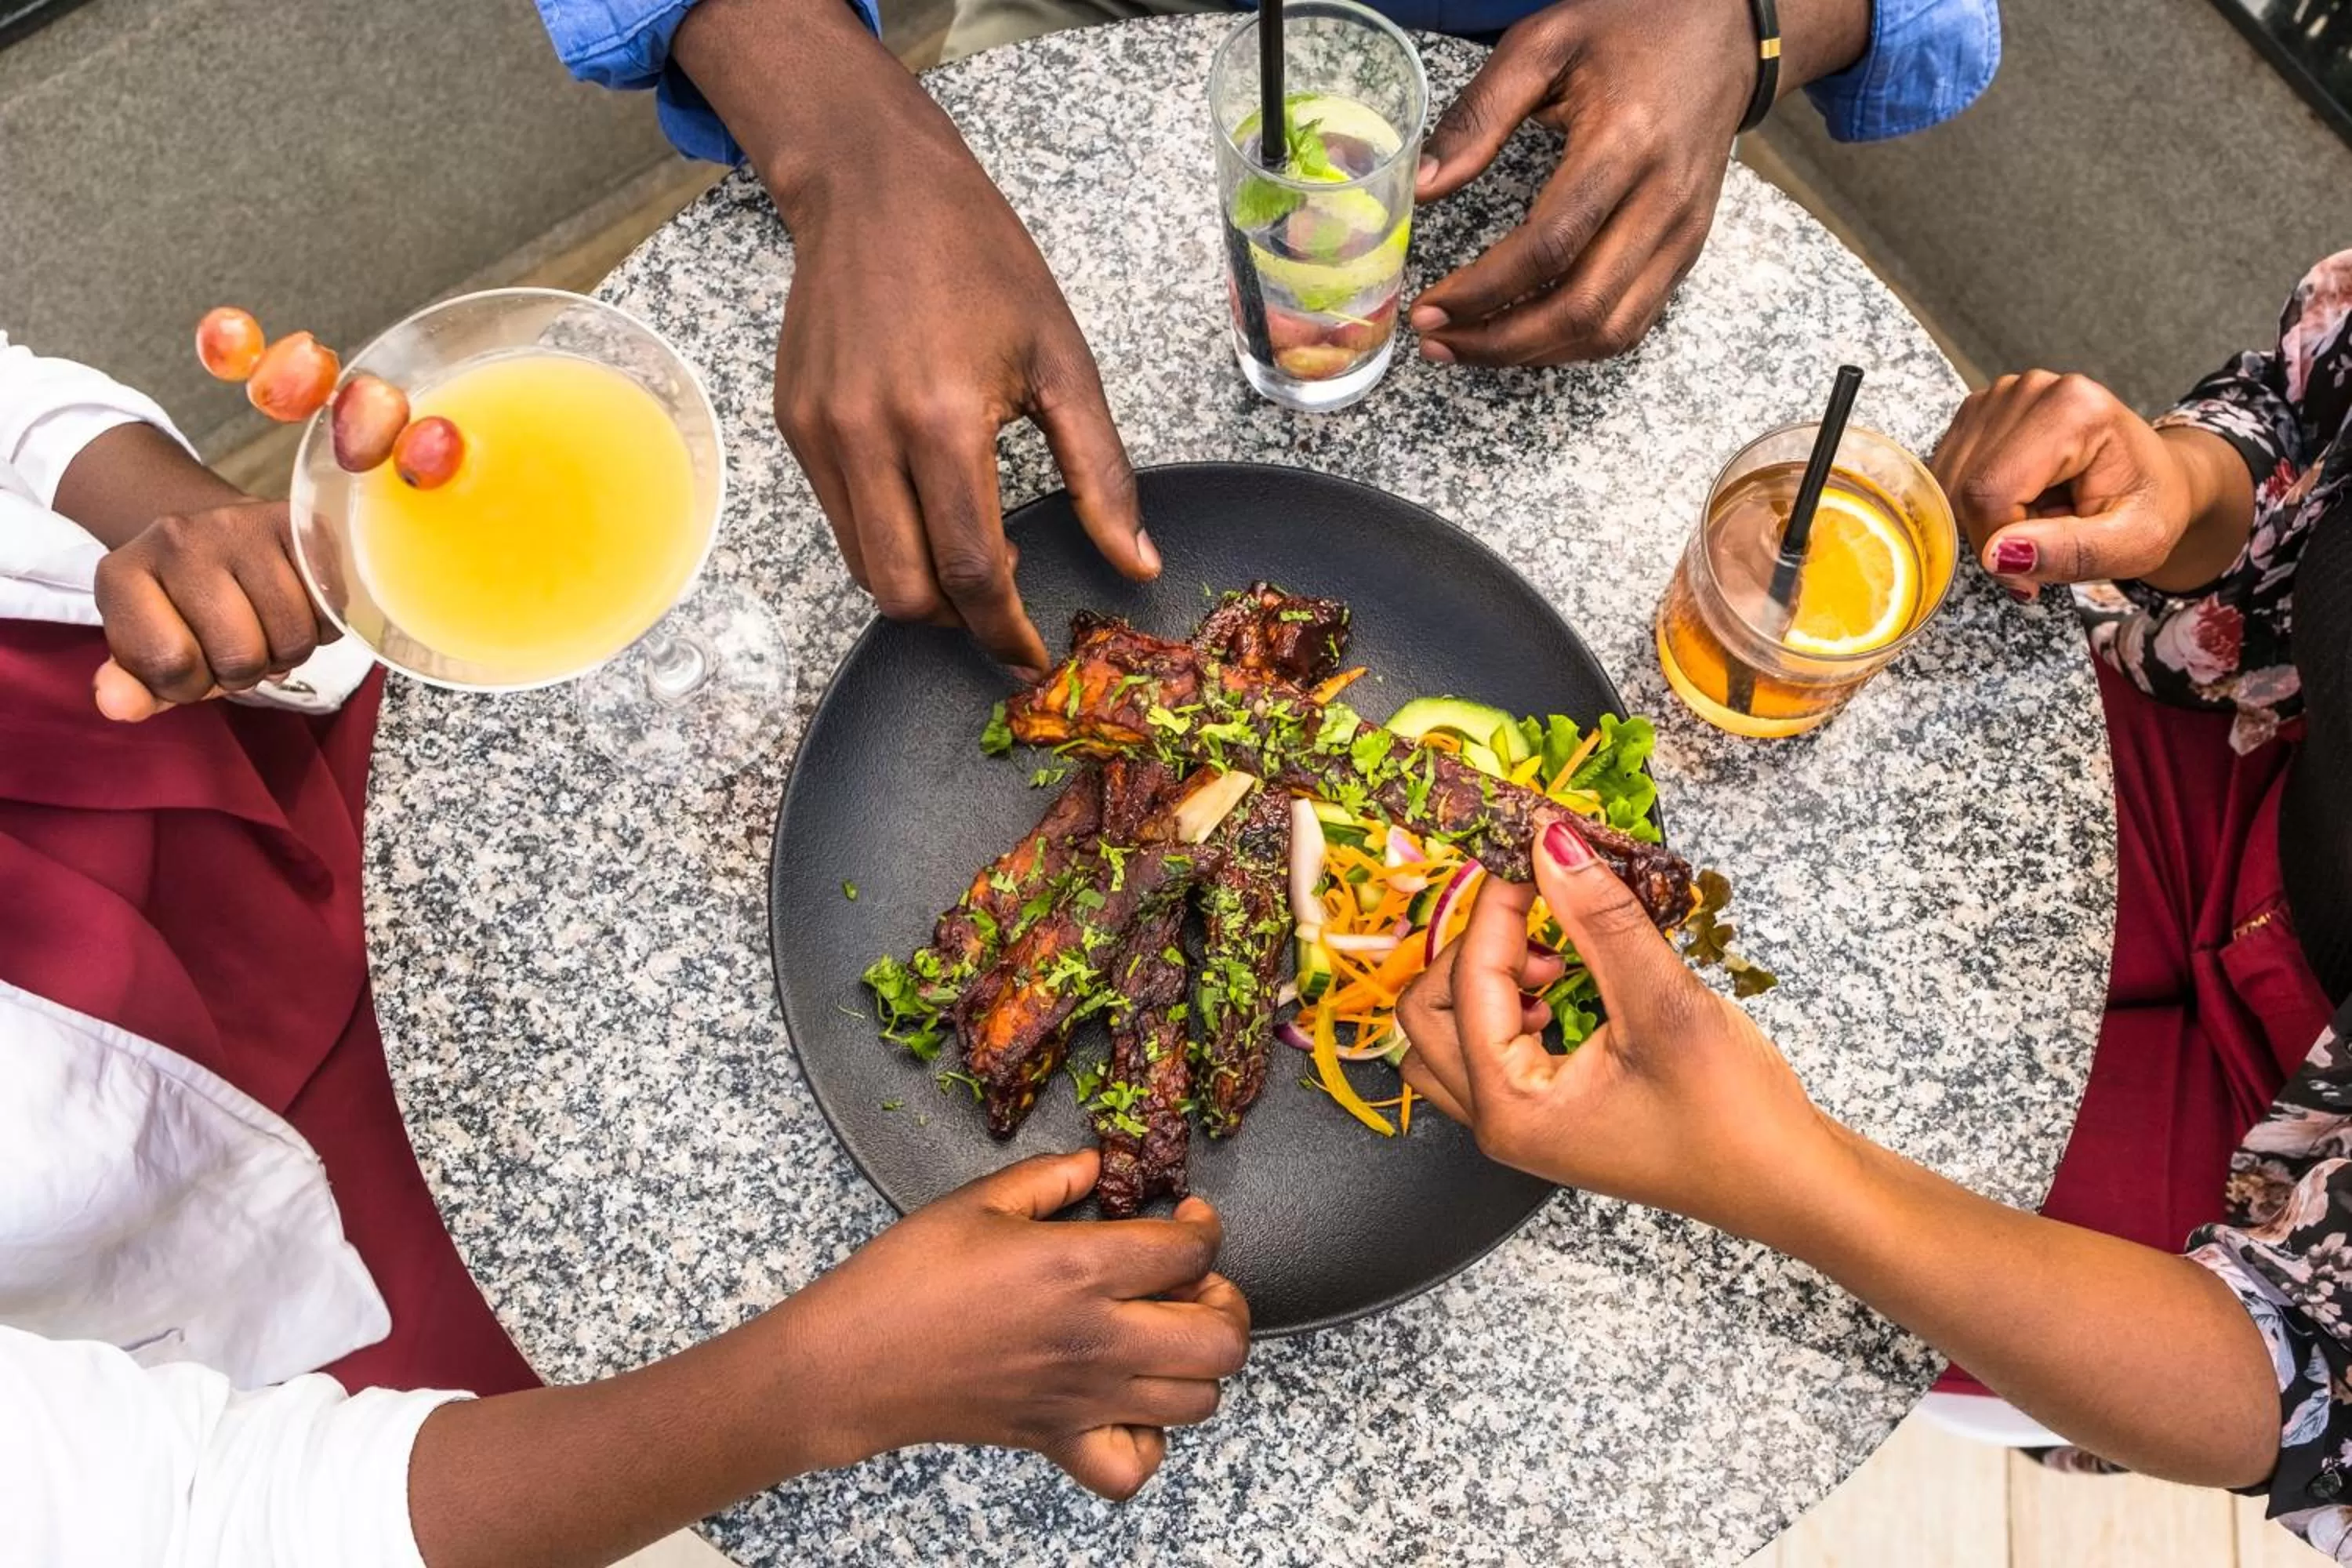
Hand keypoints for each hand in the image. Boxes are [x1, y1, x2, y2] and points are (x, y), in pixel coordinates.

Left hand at [89, 499, 339, 721]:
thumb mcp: (149, 652)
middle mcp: (176, 540)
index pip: (170, 665)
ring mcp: (238, 524)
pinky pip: (329, 607)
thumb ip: (134, 686)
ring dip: (288, 653)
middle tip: (237, 650)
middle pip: (240, 655)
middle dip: (246, 673)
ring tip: (268, 631)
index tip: (192, 666)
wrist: (217, 540)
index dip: (190, 687)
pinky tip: (299, 609)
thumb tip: (117, 706)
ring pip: (292, 637)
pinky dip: (323, 625)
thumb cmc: (186, 610)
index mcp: (122, 575)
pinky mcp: (294, 521)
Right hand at [782, 1150, 1247, 1498]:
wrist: (851, 1362)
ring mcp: (1083, 1399)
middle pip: (1222, 1338)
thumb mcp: (977, 1201)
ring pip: (1198, 1401)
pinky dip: (1148, 1440)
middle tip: (1193, 1282)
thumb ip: (1050, 1178)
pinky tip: (1129, 1403)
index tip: (1185, 1219)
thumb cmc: (905, 1278)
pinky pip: (1135, 1467)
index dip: (1204, 1227)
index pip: (1193, 1252)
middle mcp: (1097, 1339)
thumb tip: (1097, 1166)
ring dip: (1197, 1365)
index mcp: (1080, 1268)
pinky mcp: (1058, 1440)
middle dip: (1226, 1302)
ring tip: (1165, 1334)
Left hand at [1396, 820, 1825, 1235]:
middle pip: (1429, 1011)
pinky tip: (1566, 987)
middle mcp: (1500, 1123)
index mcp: (1511, 1108)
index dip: (1500, 903)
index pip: (1470, 978)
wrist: (1790, 1184)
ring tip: (1554, 959)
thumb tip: (1553, 843)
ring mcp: (1521, 1124)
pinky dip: (1508, 1005)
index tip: (1535, 848)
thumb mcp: (1665, 1003)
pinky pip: (1490, 1049)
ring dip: (1484, 980)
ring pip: (1451, 1032)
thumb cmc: (1735, 1117)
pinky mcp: (1548, 1116)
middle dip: (1476, 948)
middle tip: (1539, 909)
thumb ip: (1601, 919)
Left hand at [1407, 0, 1864, 366]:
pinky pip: (1633, 321)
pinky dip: (1574, 345)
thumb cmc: (1630, 28)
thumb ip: (1479, 114)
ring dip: (1534, 353)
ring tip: (1470, 346)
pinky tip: (1525, 336)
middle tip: (1438, 340)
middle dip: (1500, 341)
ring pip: (1610, 330)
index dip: (1483, 292)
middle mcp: (1663, 200)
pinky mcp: (1689, 248)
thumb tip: (1425, 186)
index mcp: (1624, 145)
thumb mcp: (1544, 43)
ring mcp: (1683, 232)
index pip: (1548, 248)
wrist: (1726, 30)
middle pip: (1581, 308)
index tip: (1429, 308)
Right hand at [1929, 370, 2226, 594]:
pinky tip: (2019, 503)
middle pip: (1966, 486)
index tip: (2030, 580)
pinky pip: (1948, 475)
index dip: (1998, 547)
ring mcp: (1999, 396)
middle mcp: (2029, 389)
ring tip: (2037, 522)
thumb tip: (1998, 555)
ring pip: (1950, 483)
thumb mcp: (2135, 544)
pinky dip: (1974, 504)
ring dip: (1983, 520)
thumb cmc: (2149, 507)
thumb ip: (2073, 553)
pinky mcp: (1979, 411)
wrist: (2152, 478)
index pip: (1993, 491)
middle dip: (1992, 535)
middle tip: (2041, 549)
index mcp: (2073, 410)